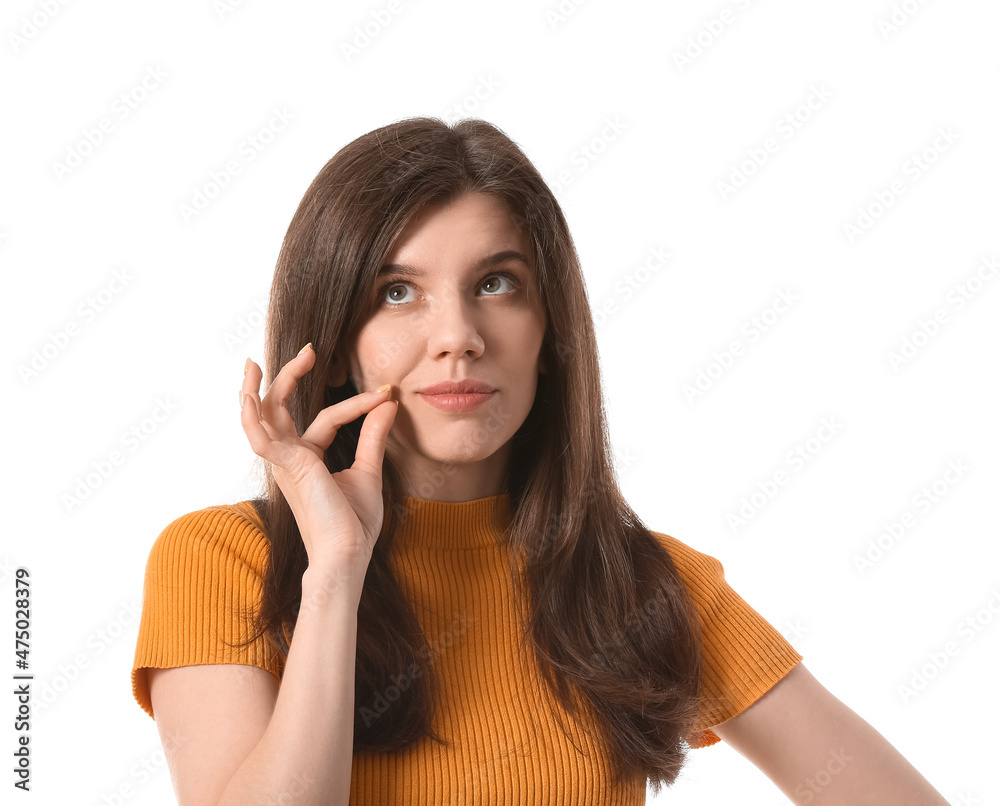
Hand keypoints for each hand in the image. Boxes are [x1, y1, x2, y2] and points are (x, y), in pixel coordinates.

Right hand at [239, 344, 396, 570]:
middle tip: (308, 349)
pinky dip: (251, 417)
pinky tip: (249, 396)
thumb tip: (388, 403)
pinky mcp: (285, 467)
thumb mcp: (368, 471)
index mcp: (307, 460)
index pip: (326, 419)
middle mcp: (290, 459)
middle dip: (289, 377)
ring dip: (255, 389)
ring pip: (262, 418)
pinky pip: (261, 438)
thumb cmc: (354, 524)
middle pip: (281, 409)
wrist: (348, 554)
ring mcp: (283, 463)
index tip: (387, 393)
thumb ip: (373, 435)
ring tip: (252, 363)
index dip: (357, 404)